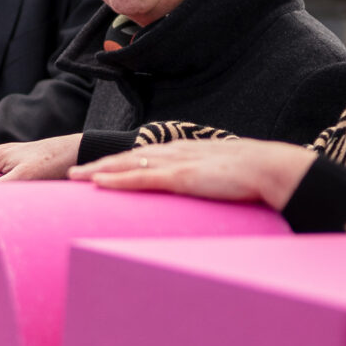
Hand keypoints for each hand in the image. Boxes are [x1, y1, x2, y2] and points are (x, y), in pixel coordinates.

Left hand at [68, 136, 312, 210]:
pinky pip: (142, 179)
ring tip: (74, 177)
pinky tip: (98, 183)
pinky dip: (117, 180)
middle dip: (99, 164)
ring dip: (99, 171)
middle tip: (73, 173)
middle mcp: (177, 152)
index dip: (120, 161)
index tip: (99, 168)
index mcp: (187, 152)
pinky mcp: (182, 177)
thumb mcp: (224, 177)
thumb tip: (206, 193)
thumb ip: (209, 182)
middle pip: (128, 157)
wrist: (273, 169)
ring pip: (128, 165)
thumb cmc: (255, 176)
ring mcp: (178, 164)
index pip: (145, 155)